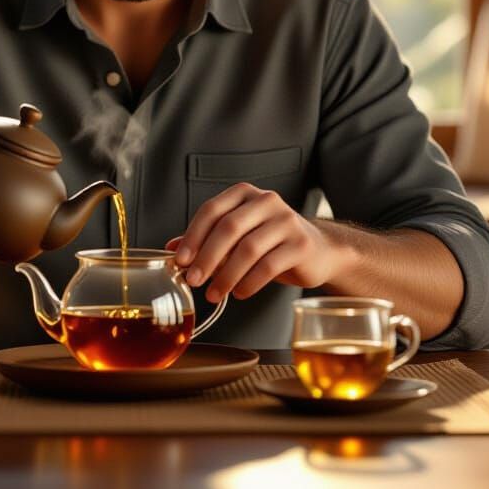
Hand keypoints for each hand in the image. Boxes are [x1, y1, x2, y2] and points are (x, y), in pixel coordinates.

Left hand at [165, 183, 337, 302]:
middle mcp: (266, 201)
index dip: (192, 236)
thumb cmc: (270, 242)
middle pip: (229, 228)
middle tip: (193, 280)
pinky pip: (268, 266)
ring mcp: (286, 221)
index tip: (180, 260)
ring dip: (226, 275)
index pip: (212, 210)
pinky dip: (249, 283)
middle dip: (206, 257)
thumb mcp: (238, 236)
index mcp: (245, 194)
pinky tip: (239, 293)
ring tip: (214, 294)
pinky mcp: (301, 244)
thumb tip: (170, 249)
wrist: (318, 250)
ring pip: (248, 249)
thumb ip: (206, 239)